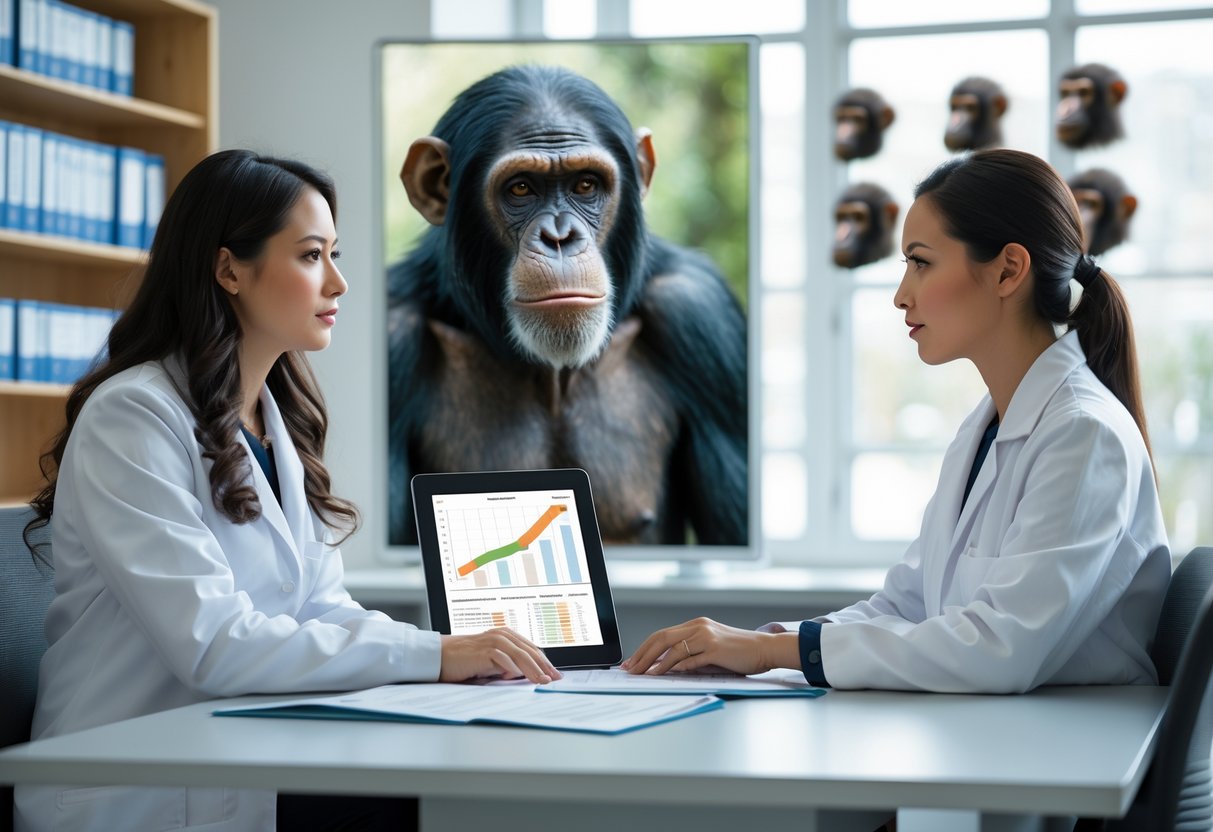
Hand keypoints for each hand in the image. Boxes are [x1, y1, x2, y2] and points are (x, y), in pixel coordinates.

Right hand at [439, 628, 561, 683]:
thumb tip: (524, 674)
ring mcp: (493, 641)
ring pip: (520, 654)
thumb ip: (507, 665)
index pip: (531, 649)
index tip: (555, 674)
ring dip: (533, 668)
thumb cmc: (465, 661)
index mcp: (505, 636)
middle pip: (529, 650)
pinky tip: (519, 676)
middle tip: (555, 679)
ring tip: (542, 680)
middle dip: (544, 666)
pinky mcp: (483, 649)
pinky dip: (512, 667)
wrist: (441, 657)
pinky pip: (502, 657)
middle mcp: (501, 635)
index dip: (544, 662)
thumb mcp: (491, 662)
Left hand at [620, 617, 800, 675]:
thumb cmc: (739, 652)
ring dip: (654, 663)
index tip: (632, 662)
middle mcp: (699, 627)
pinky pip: (691, 659)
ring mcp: (707, 637)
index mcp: (696, 625)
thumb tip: (666, 667)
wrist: (765, 649)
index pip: (662, 635)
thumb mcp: (710, 649)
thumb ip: (690, 654)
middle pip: (661, 638)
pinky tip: (664, 674)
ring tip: (643, 675)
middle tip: (629, 669)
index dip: (644, 649)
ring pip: (673, 648)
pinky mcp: (716, 649)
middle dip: (642, 655)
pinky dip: (676, 667)